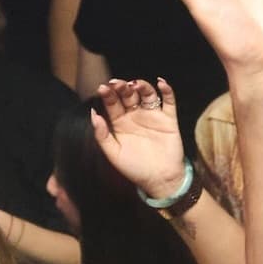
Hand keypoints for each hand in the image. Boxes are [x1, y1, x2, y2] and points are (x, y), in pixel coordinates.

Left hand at [94, 78, 187, 198]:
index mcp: (120, 122)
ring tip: (136, 84)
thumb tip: (93, 114)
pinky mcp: (168, 119)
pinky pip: (169, 102)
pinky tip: (161, 83)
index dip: (108, 94)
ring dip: (142, 86)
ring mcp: (152, 116)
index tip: (103, 88)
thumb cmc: (134, 169)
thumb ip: (102, 135)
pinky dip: (167, 91)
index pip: (112, 103)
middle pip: (129, 95)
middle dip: (123, 88)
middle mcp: (135, 115)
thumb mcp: (114, 154)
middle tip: (118, 84)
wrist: (160, 180)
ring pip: (147, 95)